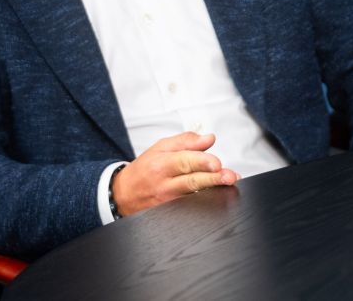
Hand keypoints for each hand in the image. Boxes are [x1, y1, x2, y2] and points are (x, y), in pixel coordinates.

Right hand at [112, 132, 239, 215]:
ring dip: (213, 191)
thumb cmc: (144, 169)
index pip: (184, 162)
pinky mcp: (172, 213)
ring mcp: (169, 201)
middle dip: (212, 179)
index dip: (201, 162)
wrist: (124, 194)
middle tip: (229, 176)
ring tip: (229, 185)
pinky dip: (205, 202)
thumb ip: (186, 141)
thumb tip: (209, 139)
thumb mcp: (160, 148)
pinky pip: (191, 208)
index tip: (217, 163)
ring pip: (193, 196)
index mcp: (162, 164)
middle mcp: (166, 184)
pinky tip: (218, 198)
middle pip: (191, 181)